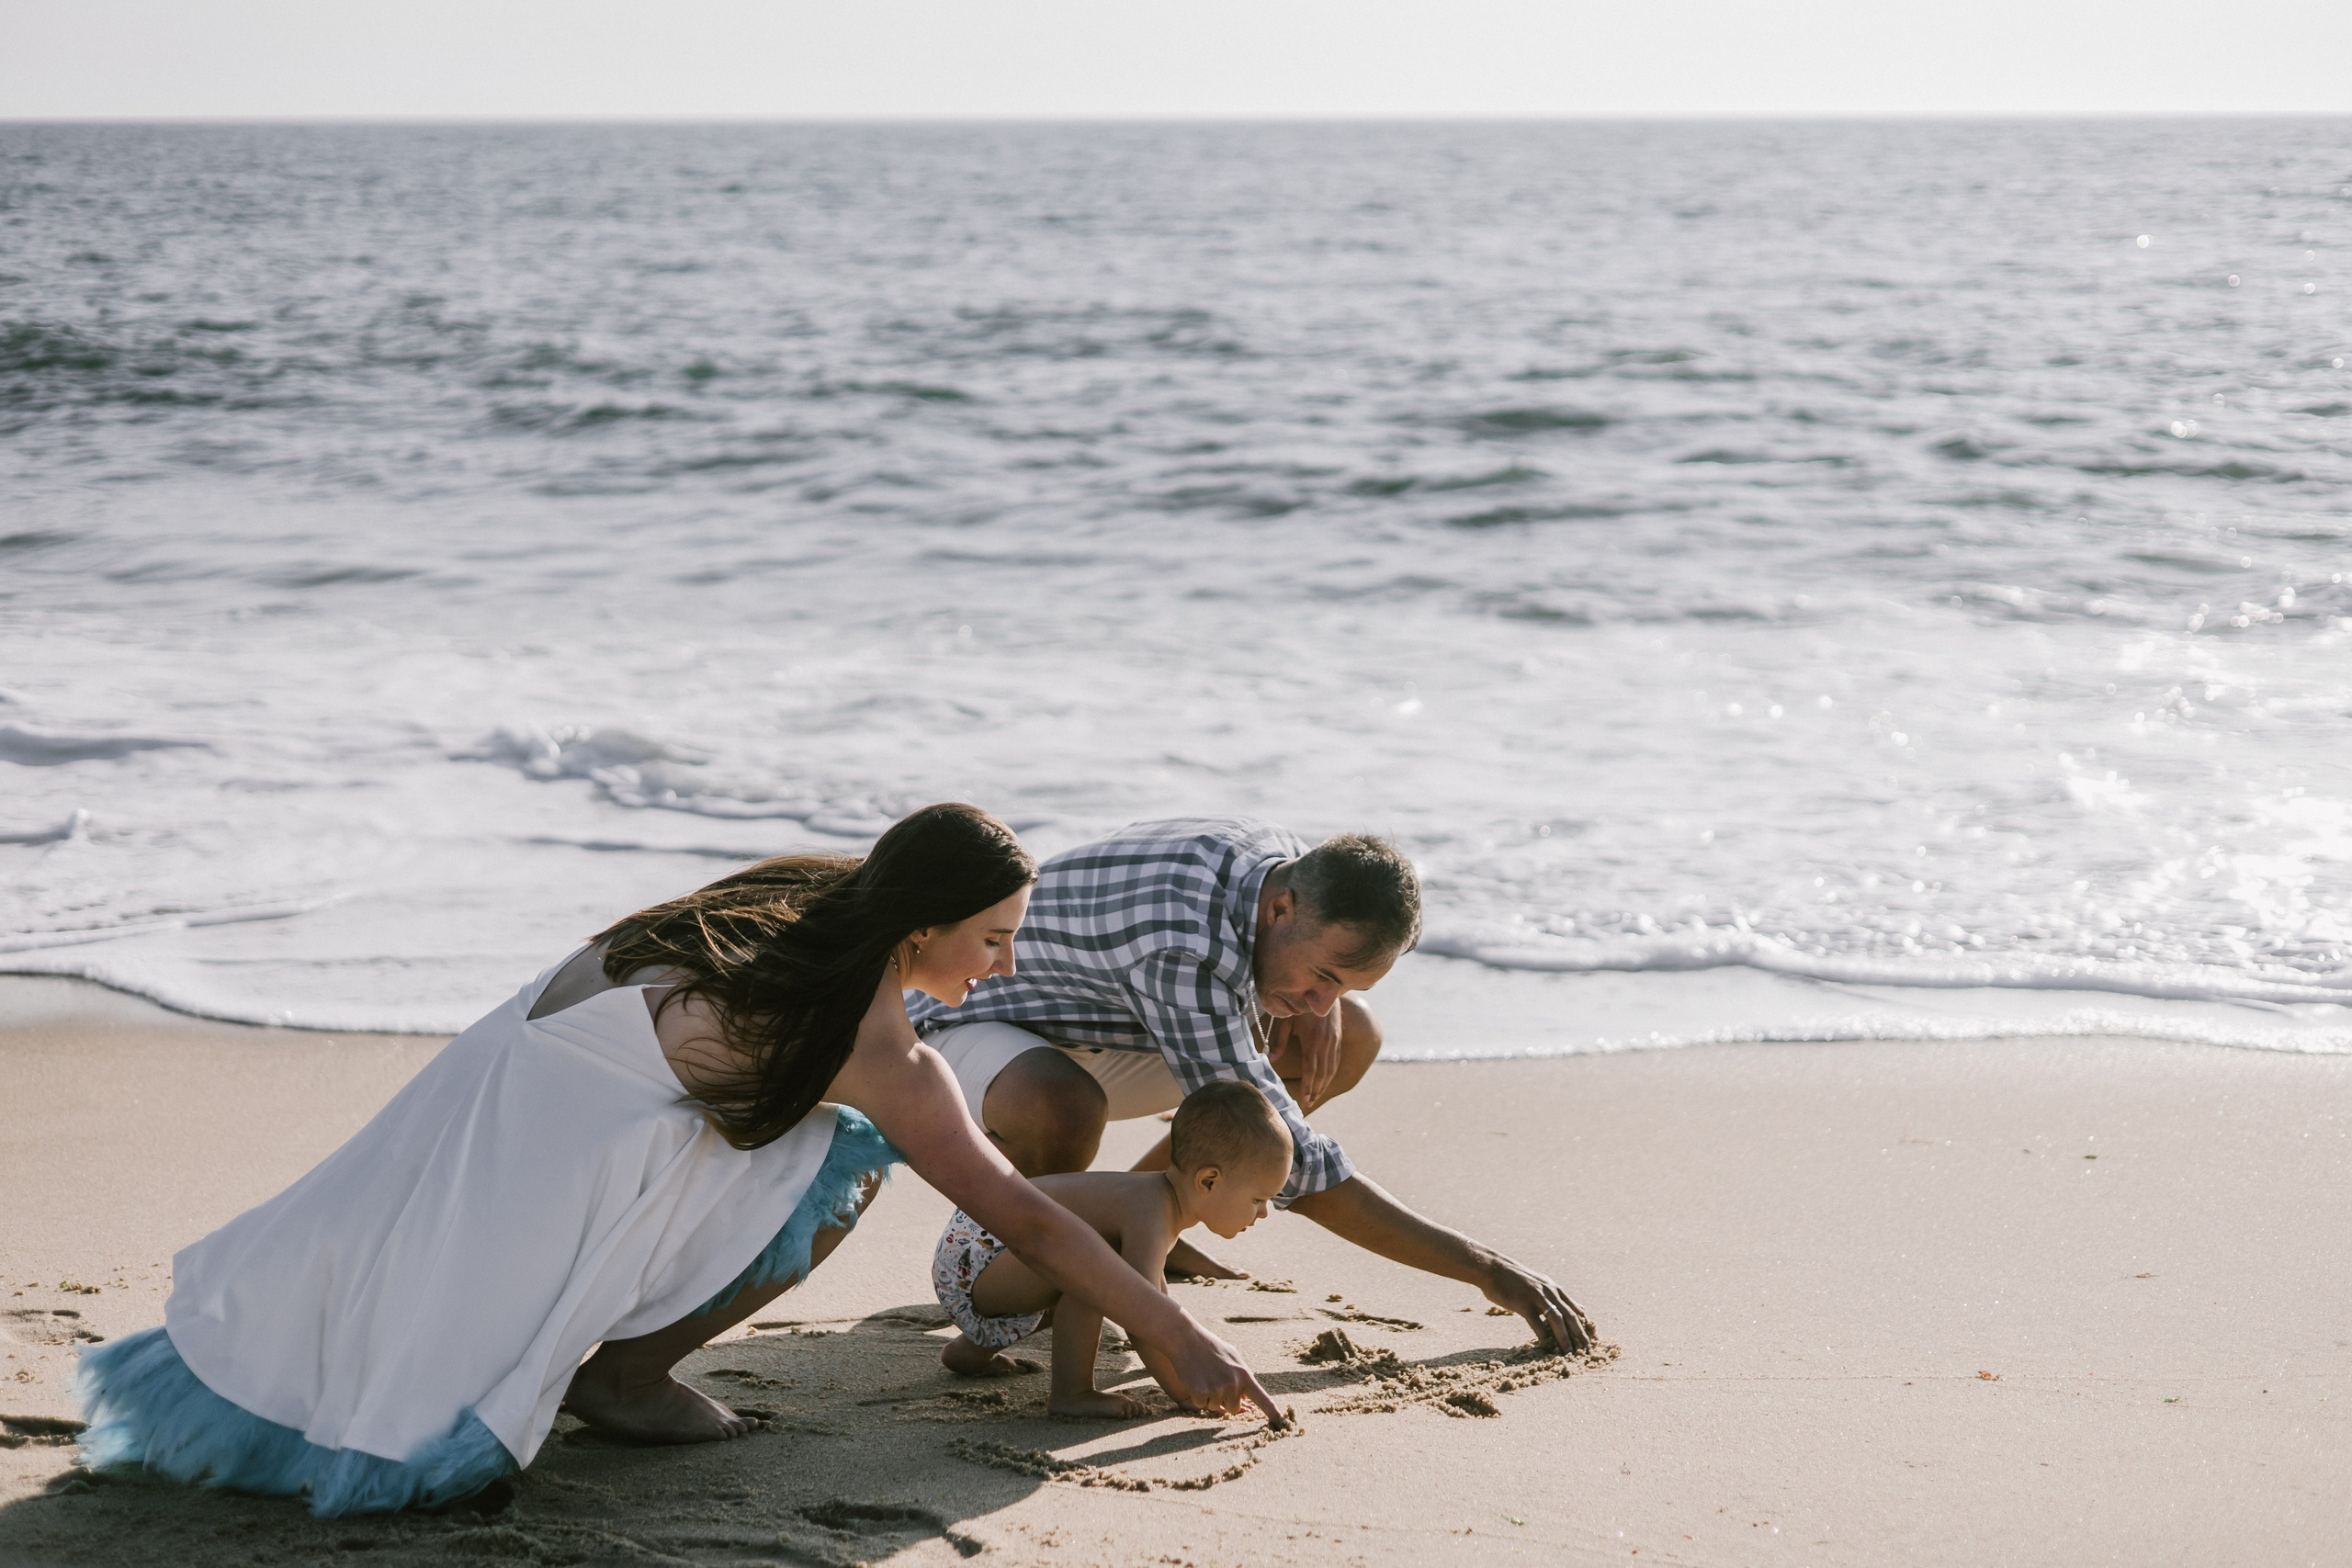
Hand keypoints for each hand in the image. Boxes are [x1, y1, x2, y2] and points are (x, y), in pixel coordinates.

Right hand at [1149, 1318, 1286, 1428]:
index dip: (1272, 1413)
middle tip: (1214, 1380)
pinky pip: (1201, 1406)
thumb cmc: (1209, 1346)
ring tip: (1204, 1376)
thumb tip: (1248, 1394)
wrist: (1186, 1339)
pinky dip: (1197, 1397)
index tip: (1281, 1423)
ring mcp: (1218, 1389)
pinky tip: (1194, 1379)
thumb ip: (1242, 1374)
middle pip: (1234, 1408)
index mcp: (1244, 1374)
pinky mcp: (1202, 1393)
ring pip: (1215, 1407)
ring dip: (1209, 1397)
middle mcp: (1234, 1384)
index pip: (1263, 1398)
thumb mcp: (1232, 1356)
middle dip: (1225, 1400)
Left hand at [1269, 1007, 1342, 1112]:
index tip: (1305, 1100)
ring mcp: (1334, 1041)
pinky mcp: (1338, 1038)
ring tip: (1316, 1096)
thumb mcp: (1286, 1019)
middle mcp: (1326, 1043)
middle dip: (1316, 1090)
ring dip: (1324, 1084)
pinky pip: (1336, 1060)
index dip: (1308, 1087)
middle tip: (1309, 1103)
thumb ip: (1280, 1041)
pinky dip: (1331, 1073)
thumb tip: (1272, 1059)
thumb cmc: (1299, 1003)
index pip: (1310, 1070)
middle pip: (1322, 1074)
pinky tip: (1325, 1080)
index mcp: (1312, 1040)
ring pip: (1331, 1069)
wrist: (1323, 989)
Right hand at [1484, 1260, 1596, 1354]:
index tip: (1595, 1342)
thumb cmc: (1517, 1280)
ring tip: (1568, 1353)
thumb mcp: (1542, 1284)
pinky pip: (1536, 1322)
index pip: (1577, 1311)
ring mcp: (1536, 1297)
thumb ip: (1559, 1298)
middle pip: (1570, 1316)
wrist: (1494, 1269)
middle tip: (1587, 1351)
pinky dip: (1542, 1335)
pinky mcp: (1522, 1303)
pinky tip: (1544, 1345)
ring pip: (1556, 1319)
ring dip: (1564, 1338)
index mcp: (1555, 1289)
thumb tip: (1579, 1310)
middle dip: (1580, 1335)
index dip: (1586, 1327)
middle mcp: (1549, 1292)